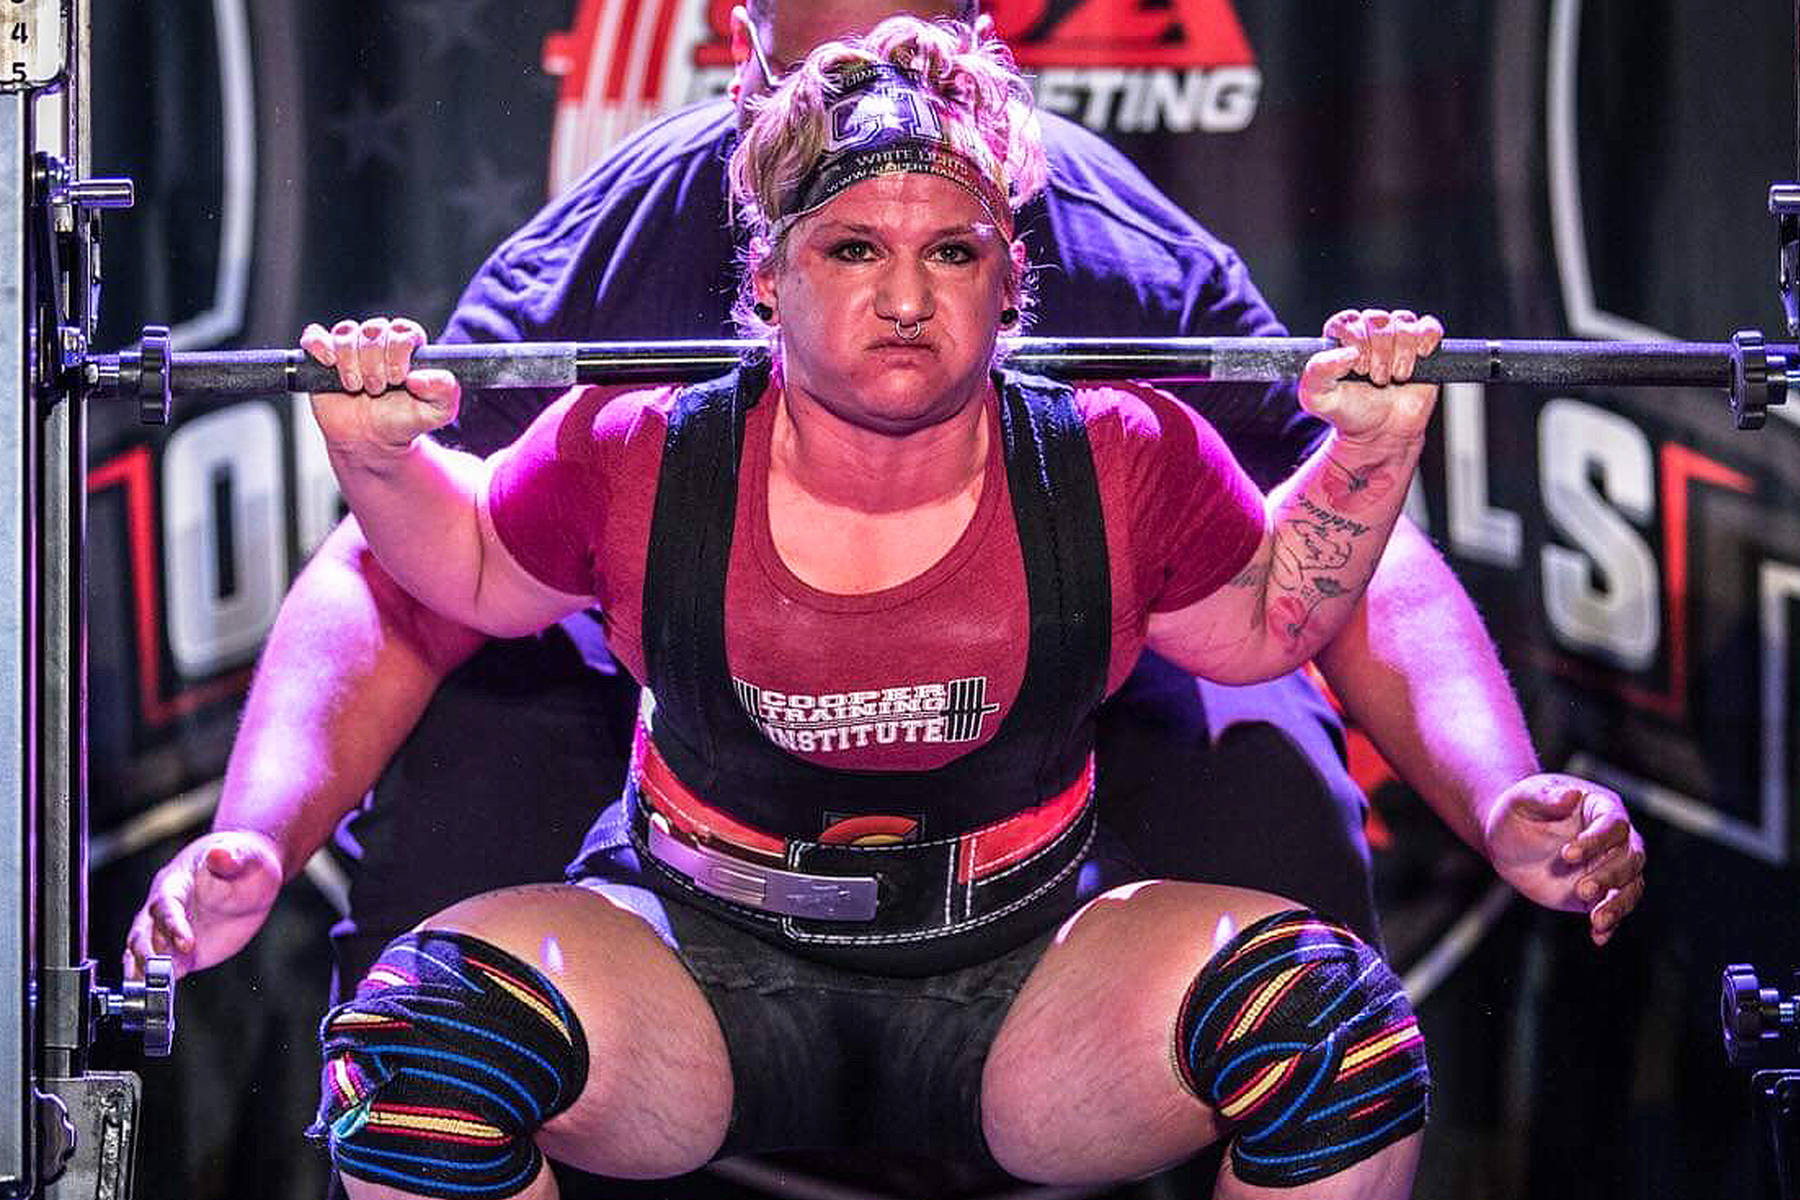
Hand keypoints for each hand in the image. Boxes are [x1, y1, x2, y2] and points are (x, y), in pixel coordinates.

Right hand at [123, 830, 284, 980]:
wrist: (248, 873)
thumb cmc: (245, 860)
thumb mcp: (247, 856)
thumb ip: (232, 858)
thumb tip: (219, 853)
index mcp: (176, 882)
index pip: (165, 905)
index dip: (172, 924)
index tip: (187, 943)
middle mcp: (164, 907)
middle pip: (143, 931)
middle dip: (148, 953)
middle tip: (162, 973)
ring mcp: (168, 931)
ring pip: (142, 951)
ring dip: (143, 971)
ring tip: (150, 991)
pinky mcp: (178, 950)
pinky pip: (158, 966)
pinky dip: (152, 981)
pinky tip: (154, 998)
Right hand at [301, 316, 460, 462]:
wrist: (371, 441)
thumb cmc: (404, 421)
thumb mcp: (437, 411)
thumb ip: (445, 391)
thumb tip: (420, 377)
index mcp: (407, 345)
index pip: (403, 330)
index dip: (398, 352)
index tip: (399, 379)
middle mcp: (378, 340)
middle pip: (373, 330)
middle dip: (375, 364)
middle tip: (377, 389)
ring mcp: (349, 346)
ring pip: (345, 334)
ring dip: (351, 364)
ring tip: (357, 387)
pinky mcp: (323, 355)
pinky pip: (315, 336)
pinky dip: (319, 345)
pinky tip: (329, 363)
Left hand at [1299, 308, 1443, 443]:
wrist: (1381, 432)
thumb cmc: (1350, 412)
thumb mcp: (1318, 397)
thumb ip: (1318, 371)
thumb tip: (1347, 352)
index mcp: (1341, 335)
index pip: (1349, 322)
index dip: (1356, 345)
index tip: (1358, 370)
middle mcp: (1369, 329)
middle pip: (1378, 320)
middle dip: (1379, 355)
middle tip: (1376, 378)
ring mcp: (1397, 334)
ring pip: (1404, 323)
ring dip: (1401, 355)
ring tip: (1394, 377)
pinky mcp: (1423, 342)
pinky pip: (1429, 327)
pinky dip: (1425, 344)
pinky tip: (1417, 361)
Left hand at [1481, 773, 1646, 945]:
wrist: (1508, 838)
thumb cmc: (1518, 810)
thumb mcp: (1523, 798)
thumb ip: (1545, 796)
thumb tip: (1571, 794)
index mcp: (1601, 808)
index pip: (1613, 825)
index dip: (1596, 841)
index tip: (1568, 854)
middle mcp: (1614, 839)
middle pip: (1630, 858)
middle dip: (1609, 876)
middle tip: (1581, 889)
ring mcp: (1609, 867)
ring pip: (1630, 886)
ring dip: (1617, 905)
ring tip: (1597, 921)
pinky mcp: (1599, 892)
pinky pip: (1614, 908)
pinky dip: (1610, 924)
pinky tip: (1598, 938)